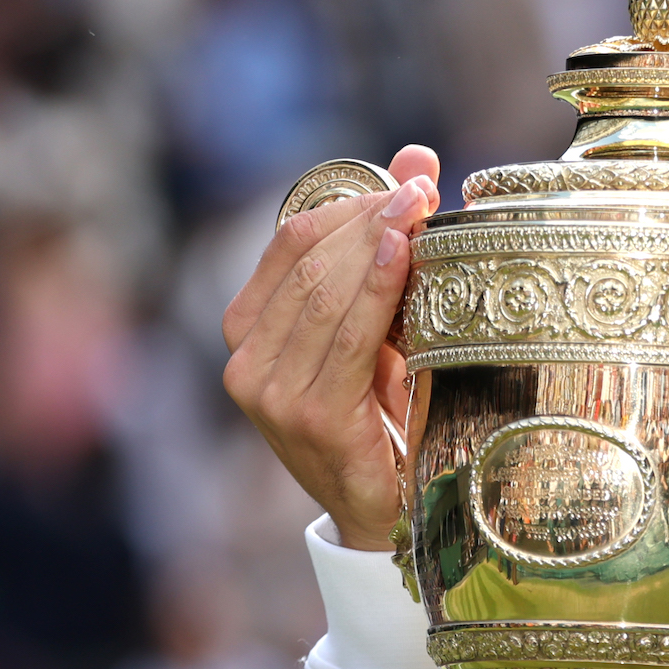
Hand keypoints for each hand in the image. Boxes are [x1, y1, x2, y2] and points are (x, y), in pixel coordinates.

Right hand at [222, 147, 442, 550]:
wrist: (385, 511)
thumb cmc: (384, 414)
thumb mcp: (383, 325)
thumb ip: (389, 245)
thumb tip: (417, 158)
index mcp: (249, 329)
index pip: (289, 242)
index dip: (346, 204)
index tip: (405, 182)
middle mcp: (246, 360)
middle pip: (308, 262)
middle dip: (369, 218)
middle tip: (421, 190)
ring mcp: (271, 391)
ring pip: (325, 294)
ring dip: (377, 245)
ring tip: (420, 210)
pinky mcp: (307, 415)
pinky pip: (347, 337)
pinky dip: (377, 291)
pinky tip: (405, 256)